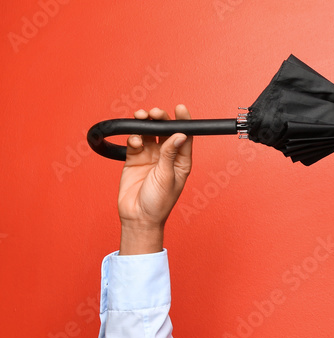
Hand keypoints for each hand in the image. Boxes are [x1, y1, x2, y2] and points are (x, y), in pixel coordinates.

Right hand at [117, 104, 191, 253]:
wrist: (138, 217)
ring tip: (141, 116)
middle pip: (165, 132)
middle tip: (155, 112)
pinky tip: (134, 140)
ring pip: (148, 134)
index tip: (180, 108)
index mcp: (181, 162)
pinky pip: (135, 143)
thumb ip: (169, 154)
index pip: (184, 137)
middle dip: (161, 119)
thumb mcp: (167, 176)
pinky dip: (133, 138)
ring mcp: (150, 158)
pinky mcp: (134, 159)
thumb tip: (179, 135)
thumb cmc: (158, 203)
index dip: (183, 121)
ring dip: (145, 124)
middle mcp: (166, 158)